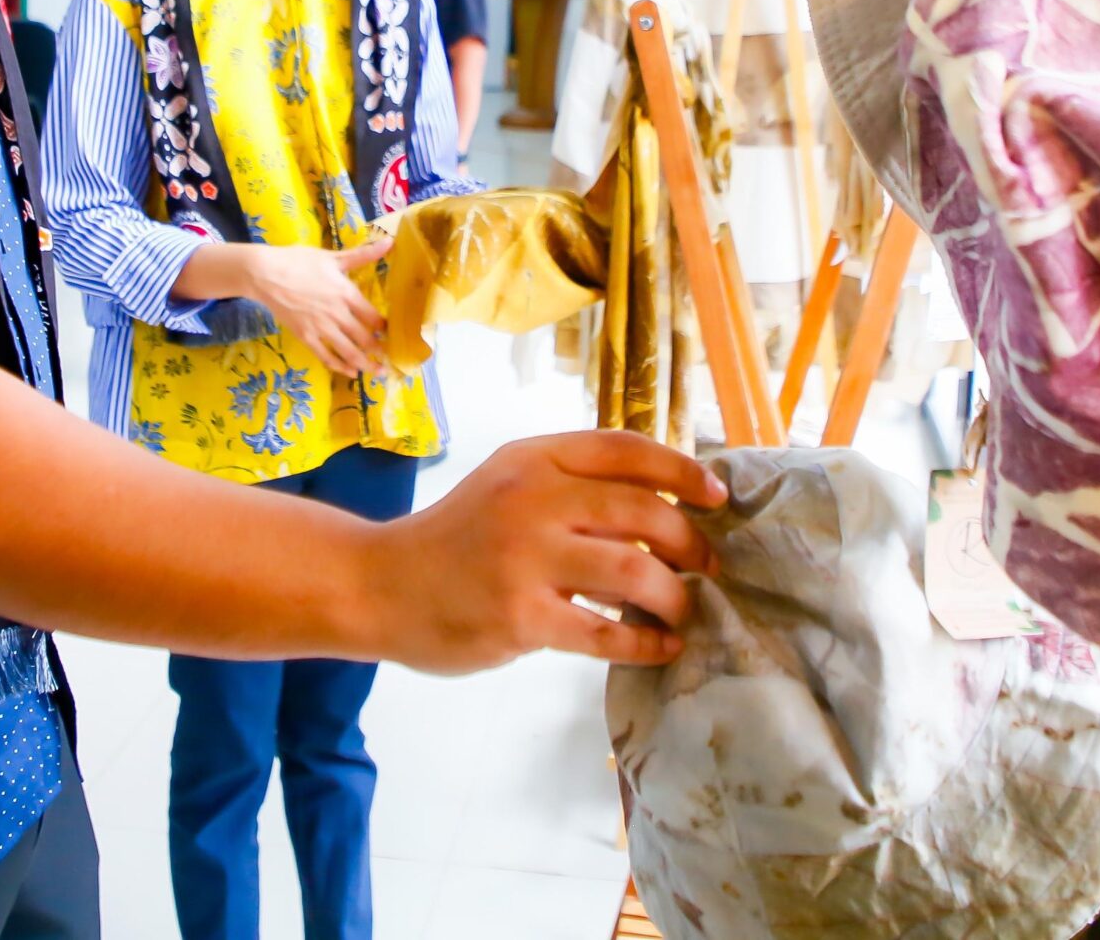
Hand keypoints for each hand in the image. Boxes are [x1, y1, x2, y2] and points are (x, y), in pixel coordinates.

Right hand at [244, 240, 391, 377]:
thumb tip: (390, 241)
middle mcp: (337, 314)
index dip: (385, 328)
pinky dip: (340, 367)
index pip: (374, 317)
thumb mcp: (332, 257)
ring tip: (377, 372)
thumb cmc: (299, 261)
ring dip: (365, 364)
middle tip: (390, 358)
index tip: (391, 332)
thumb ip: (363, 254)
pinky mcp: (305, 336)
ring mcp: (321, 327)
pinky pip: (326, 356)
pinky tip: (350, 372)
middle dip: (380, 351)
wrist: (265, 274)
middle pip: (365, 338)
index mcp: (346, 293)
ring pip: (348, 352)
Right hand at [361, 430, 724, 673]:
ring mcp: (524, 557)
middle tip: (708, 567)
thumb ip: (570, 487)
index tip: (718, 497)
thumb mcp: (507, 485)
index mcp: (534, 459)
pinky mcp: (519, 616)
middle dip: (690, 542)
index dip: (683, 471)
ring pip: (634, 570)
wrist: (380, 586)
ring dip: (675, 595)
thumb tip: (663, 508)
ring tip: (685, 611)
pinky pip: (604, 631)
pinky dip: (645, 642)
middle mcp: (532, 498)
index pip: (625, 450)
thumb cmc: (457, 538)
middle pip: (643, 510)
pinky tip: (661, 648)